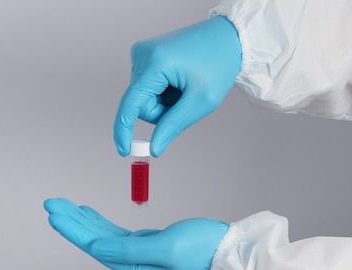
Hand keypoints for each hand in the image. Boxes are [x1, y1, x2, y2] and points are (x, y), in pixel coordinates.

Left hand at [43, 198, 228, 269]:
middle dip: (72, 221)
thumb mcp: (165, 246)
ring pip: (102, 235)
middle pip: (94, 240)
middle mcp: (132, 264)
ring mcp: (137, 254)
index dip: (73, 230)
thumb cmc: (201, 246)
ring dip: (82, 220)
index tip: (54, 214)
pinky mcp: (144, 244)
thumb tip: (95, 248)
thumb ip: (129, 249)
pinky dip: (99, 222)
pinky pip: (114, 233)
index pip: (95, 247)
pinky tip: (87, 213)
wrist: (226, 247)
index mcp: (135, 268)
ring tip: (63, 204)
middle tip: (51, 202)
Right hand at [114, 16, 241, 156]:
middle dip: (161, 111)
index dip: (124, 131)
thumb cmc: (219, 63)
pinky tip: (179, 80)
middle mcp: (142, 54)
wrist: (227, 37)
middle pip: (140, 104)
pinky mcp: (145, 55)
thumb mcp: (200, 101)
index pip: (130, 104)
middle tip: (185, 100)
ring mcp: (142, 53)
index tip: (124, 151)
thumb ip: (173, 126)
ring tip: (185, 86)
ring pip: (143, 98)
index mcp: (155, 62)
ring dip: (164, 101)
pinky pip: (147, 88)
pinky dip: (163, 92)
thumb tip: (154, 149)